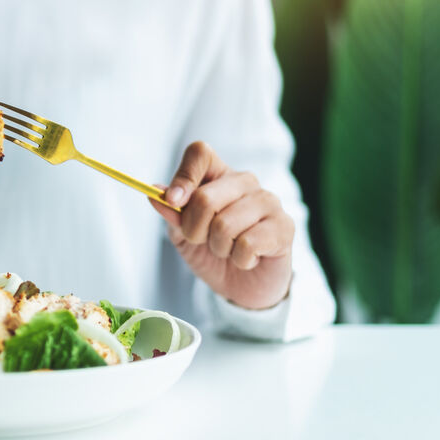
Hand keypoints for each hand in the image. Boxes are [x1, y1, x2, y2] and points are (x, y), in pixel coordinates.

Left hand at [149, 141, 293, 308]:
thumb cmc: (211, 252)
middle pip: (205, 198)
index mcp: (218, 175)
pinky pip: (247, 244)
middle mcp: (245, 182)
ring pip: (224, 225)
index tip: (173, 201)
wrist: (242, 286)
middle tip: (203, 241)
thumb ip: (172, 213)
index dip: (183, 176)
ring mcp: (268, 202)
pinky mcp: (284, 226)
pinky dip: (239, 259)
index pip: (200, 153)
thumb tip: (155, 193)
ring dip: (218, 248)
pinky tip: (247, 259)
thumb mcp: (183, 234)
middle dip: (194, 230)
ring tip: (228, 250)